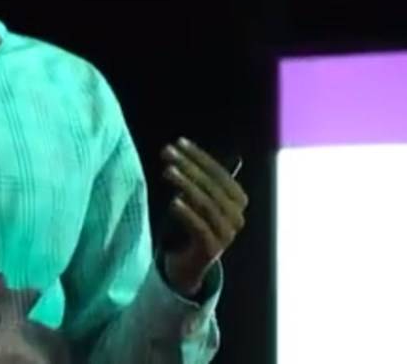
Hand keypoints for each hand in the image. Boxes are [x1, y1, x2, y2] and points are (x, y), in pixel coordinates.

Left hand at [160, 137, 247, 296]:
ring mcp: (227, 235)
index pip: (220, 172)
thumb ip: (195, 177)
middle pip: (212, 187)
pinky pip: (201, 228)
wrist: (191, 263)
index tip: (179, 142)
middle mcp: (237, 216)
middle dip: (189, 167)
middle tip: (167, 153)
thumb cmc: (194, 223)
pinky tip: (173, 201)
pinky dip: (188, 213)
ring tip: (167, 171)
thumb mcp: (198, 198)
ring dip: (186, 186)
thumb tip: (178, 147)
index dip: (199, 156)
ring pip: (207, 205)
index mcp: (238, 200)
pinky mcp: (212, 250)